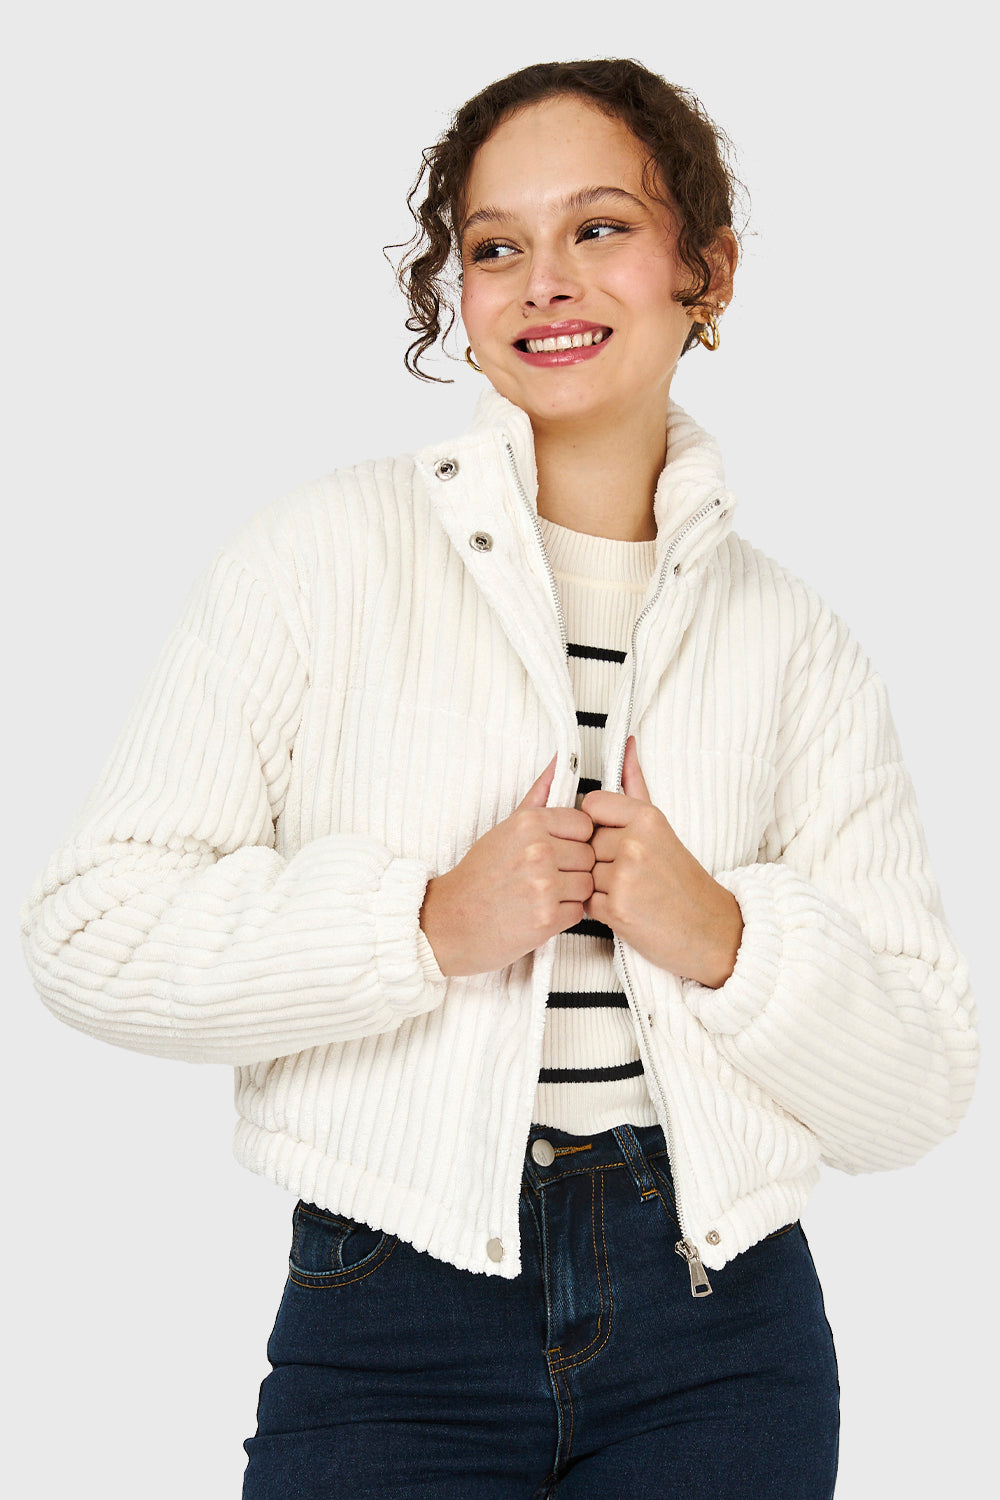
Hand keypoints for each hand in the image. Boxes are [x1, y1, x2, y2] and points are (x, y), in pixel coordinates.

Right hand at [420, 756, 596, 975]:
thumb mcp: (504, 828)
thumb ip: (538, 796)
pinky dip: (561, 916)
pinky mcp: (546, 918)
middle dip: (571, 869)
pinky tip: (538, 912)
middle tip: (542, 877)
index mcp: (529, 823)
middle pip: (589, 857)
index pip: (584, 825)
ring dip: (569, 894)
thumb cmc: (478, 877)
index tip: (553, 850)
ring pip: (587, 885)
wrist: (451, 921)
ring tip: (540, 895)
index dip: (572, 841)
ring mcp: (543, 885)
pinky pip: (578, 912)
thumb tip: (560, 762)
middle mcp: (538, 850)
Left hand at [582, 737, 742, 987]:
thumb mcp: (661, 826)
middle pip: (585, 842)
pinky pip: (585, 902)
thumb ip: (636, 784)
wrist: (710, 930)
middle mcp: (634, 843)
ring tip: (630, 892)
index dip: (597, 825)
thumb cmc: (683, 880)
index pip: (590, 805)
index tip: (616, 839)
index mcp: (647, 817)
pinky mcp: (616, 910)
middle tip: (631, 873)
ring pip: (582, 872)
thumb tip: (626, 743)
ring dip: (598, 886)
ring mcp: (624, 877)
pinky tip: (627, 909)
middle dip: (599, 859)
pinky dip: (600, 909)